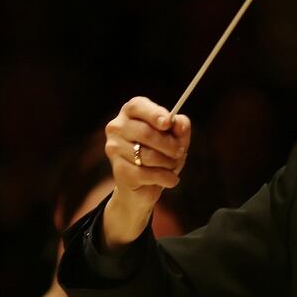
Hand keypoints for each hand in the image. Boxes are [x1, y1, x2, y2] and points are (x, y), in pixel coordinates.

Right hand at [102, 96, 190, 247]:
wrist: (143, 191)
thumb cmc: (161, 159)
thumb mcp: (176, 144)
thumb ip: (181, 131)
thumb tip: (182, 121)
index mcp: (131, 114)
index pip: (138, 105)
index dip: (154, 113)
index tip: (169, 122)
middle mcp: (116, 128)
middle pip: (148, 132)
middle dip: (172, 146)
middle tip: (180, 154)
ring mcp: (114, 150)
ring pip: (149, 154)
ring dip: (169, 164)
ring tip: (173, 168)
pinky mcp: (119, 172)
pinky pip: (146, 174)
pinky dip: (165, 178)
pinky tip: (170, 181)